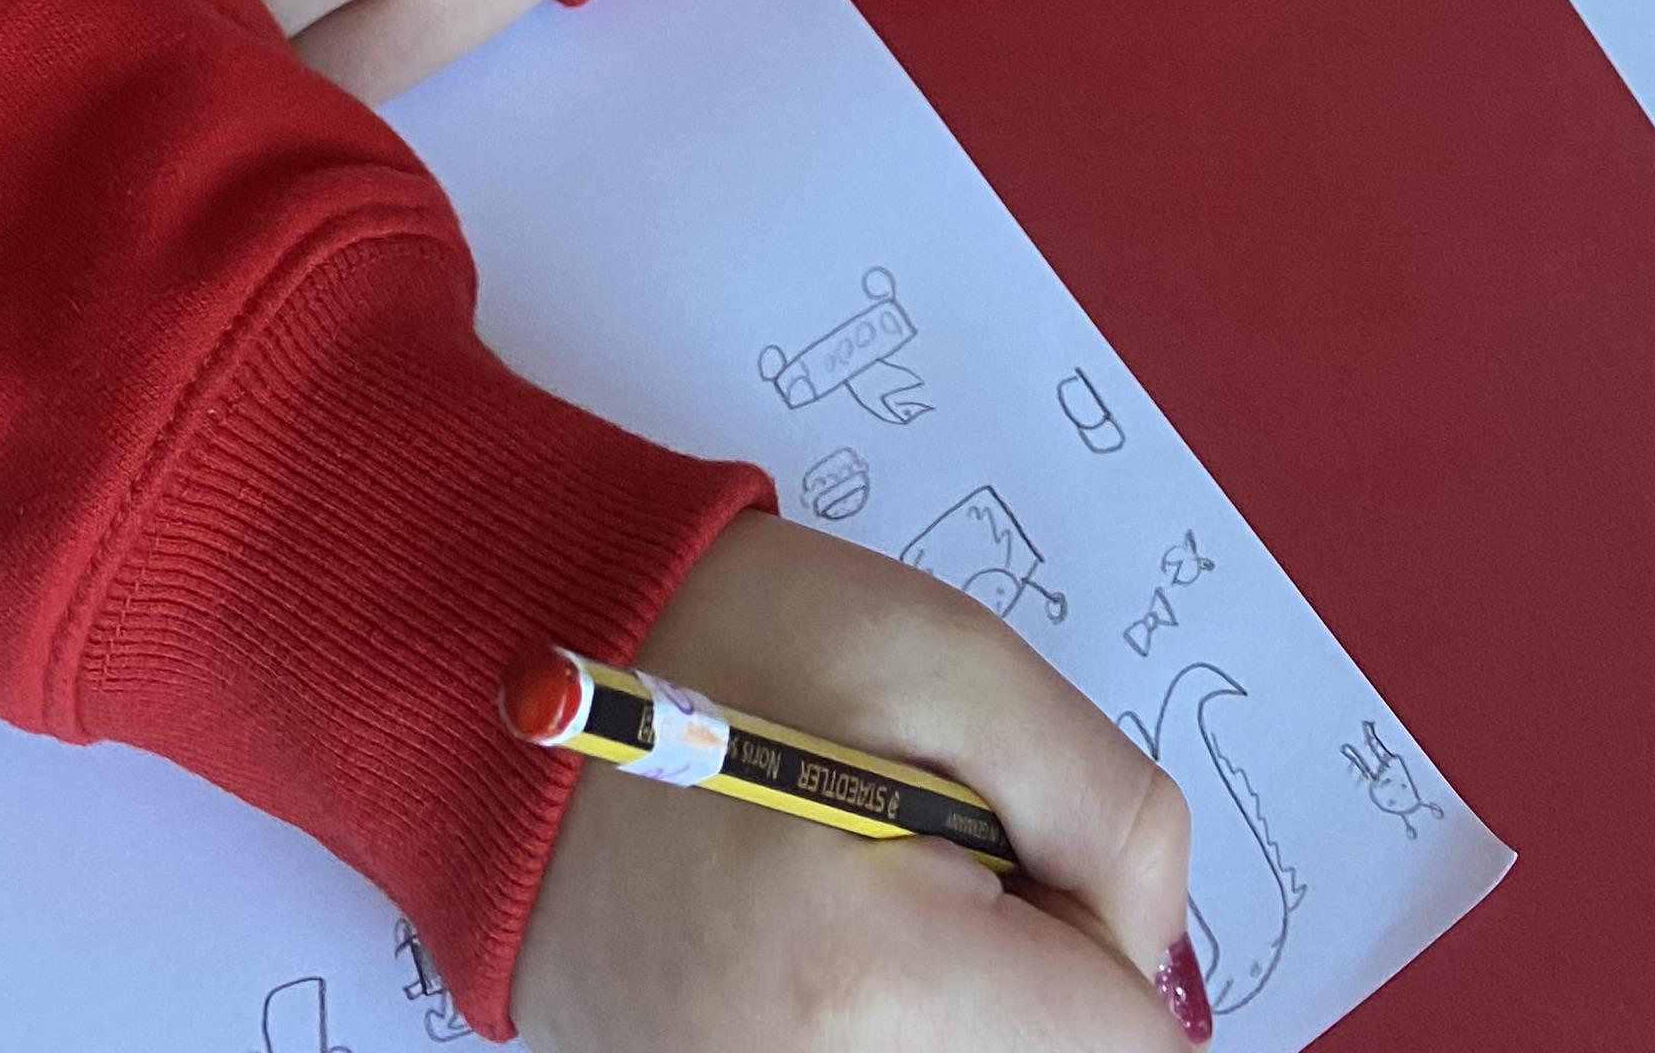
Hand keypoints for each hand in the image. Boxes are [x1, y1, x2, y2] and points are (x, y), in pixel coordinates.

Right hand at [514, 515, 1195, 1052]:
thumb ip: (1101, 805)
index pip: (1130, 1044)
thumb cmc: (720, 641)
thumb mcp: (948, 657)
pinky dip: (890, 1020)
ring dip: (969, 1005)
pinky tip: (816, 940)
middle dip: (1040, 973)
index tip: (1008, 833)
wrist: (501, 674)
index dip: (1104, 927)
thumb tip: (1153, 951)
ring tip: (868, 886)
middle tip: (936, 848)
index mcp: (875, 986)